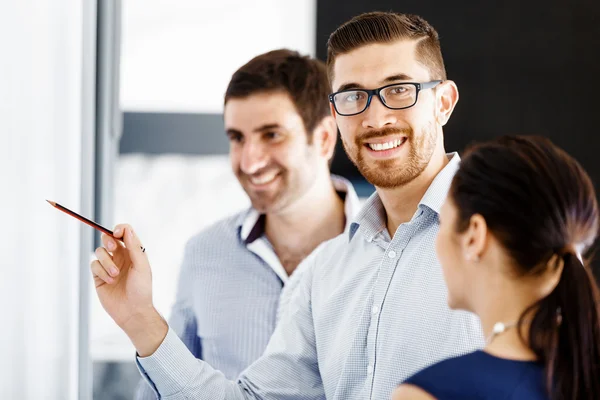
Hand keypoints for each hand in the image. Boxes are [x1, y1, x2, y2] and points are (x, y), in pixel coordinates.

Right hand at [91, 224, 166, 355]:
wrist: (132, 311)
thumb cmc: (141, 289)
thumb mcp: (141, 266)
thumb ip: (134, 247)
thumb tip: (126, 229)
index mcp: (133, 252)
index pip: (125, 233)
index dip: (120, 229)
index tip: (117, 233)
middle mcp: (120, 257)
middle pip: (108, 238)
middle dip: (108, 240)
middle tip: (112, 246)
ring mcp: (108, 266)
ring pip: (99, 252)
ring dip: (107, 261)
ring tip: (115, 275)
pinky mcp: (99, 276)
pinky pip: (94, 265)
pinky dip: (101, 271)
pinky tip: (110, 281)